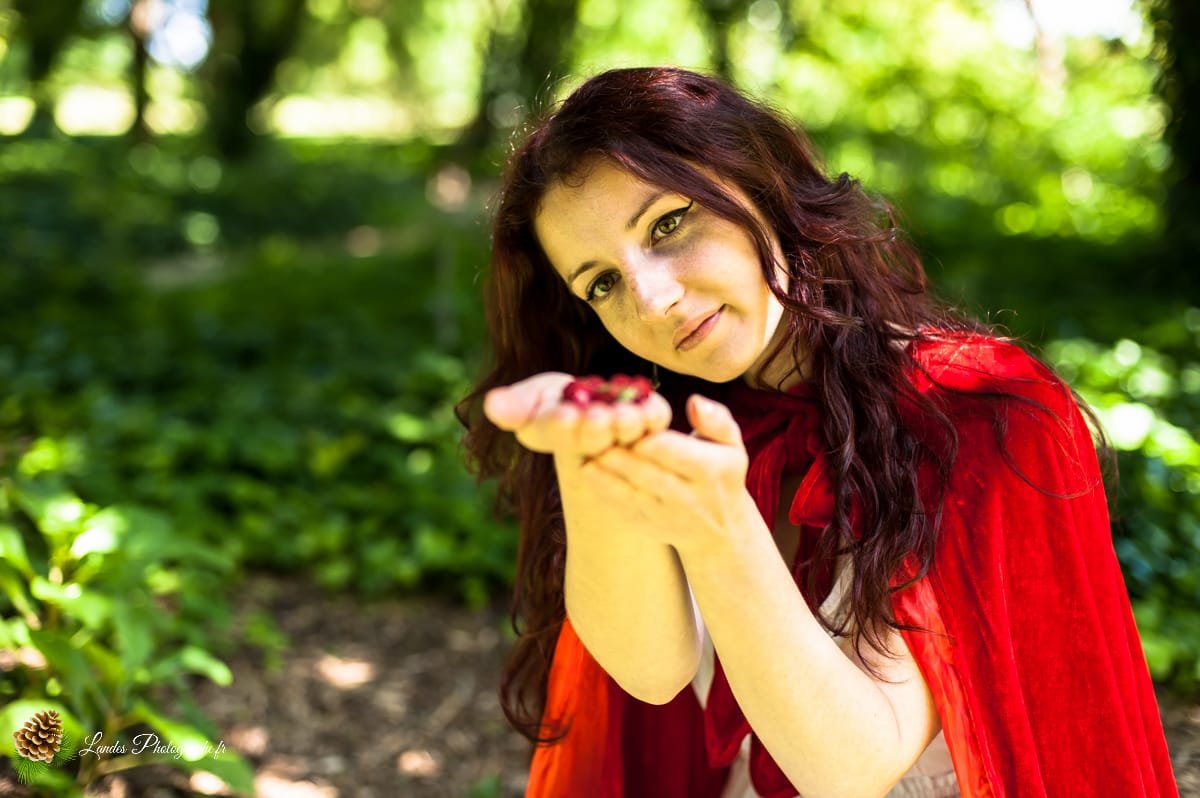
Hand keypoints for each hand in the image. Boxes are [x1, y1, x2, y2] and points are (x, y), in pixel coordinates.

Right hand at [482, 372, 672, 460]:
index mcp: (551, 435)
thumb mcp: (532, 399)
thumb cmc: (558, 402)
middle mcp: (587, 447)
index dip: (559, 427)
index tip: (563, 416)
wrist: (595, 405)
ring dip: (626, 426)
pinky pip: (654, 424)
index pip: (552, 431)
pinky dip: (654, 416)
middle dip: (594, 430)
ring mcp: (621, 443)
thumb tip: (492, 405)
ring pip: (623, 436)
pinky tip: (651, 407)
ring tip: (626, 415)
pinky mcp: (650, 430)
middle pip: (590, 439)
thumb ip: (515, 404)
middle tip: (598, 418)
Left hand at [578, 394, 756, 552]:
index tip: (629, 421)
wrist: (721, 533)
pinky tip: (588, 473)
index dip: (651, 440)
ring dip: (608, 477)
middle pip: (651, 475)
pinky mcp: (649, 527)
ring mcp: (667, 516)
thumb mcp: (731, 445)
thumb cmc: (721, 474)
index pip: (677, 453)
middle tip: (598, 438)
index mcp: (710, 471)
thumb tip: (694, 401)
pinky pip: (625, 510)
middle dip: (624, 458)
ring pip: (634, 495)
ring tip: (587, 459)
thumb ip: (716, 419)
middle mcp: (690, 497)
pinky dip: (605, 493)